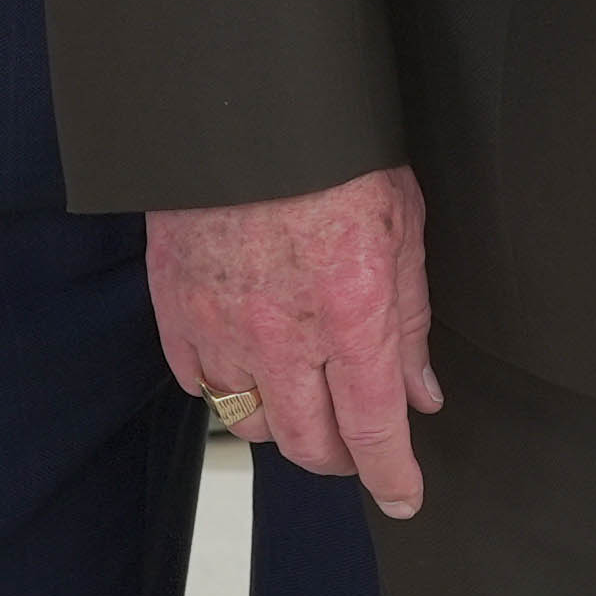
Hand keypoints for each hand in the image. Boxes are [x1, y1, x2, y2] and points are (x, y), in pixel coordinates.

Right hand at [152, 167, 439, 515]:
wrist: (242, 100)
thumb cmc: (331, 151)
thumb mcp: (402, 223)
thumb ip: (411, 319)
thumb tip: (421, 392)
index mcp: (351, 312)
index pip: (372, 428)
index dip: (391, 475)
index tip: (403, 495)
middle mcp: (283, 333)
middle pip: (309, 443)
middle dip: (341, 459)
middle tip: (356, 444)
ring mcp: (220, 325)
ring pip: (252, 423)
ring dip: (284, 426)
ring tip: (303, 398)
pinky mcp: (175, 308)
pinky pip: (198, 383)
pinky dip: (226, 388)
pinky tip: (249, 367)